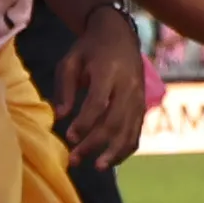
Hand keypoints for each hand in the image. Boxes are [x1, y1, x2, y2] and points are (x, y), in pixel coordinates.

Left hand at [57, 6, 150, 167]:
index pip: (98, 102)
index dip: (84, 123)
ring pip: (130, 130)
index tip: (69, 137)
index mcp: (109, 72)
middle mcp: (128, 86)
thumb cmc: (89, 49)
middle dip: (95, 143)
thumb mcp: (70, 60)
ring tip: (97, 167)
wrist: (119, 35)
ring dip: (113, 152)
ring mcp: (138, 97)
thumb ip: (65, 88)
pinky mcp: (142, 106)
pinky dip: (126, 148)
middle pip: (115, 121)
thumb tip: (60, 117)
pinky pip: (137, 131)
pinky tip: (111, 160)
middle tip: (75, 159)